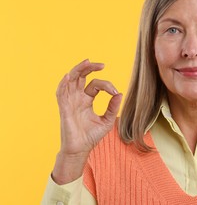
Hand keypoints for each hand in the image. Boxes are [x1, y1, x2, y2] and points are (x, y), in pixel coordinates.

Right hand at [52, 59, 121, 183]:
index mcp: (87, 99)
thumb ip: (112, 107)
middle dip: (89, 67)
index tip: (115, 92)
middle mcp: (77, 98)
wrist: (80, 150)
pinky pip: (61, 93)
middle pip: (80, 76)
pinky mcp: (64, 109)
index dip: (107, 85)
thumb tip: (120, 93)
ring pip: (70, 80)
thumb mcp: (107, 120)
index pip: (95, 84)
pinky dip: (63, 84)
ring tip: (86, 62)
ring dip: (77, 70)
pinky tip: (68, 76)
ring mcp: (70, 102)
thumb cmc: (91, 136)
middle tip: (101, 64)